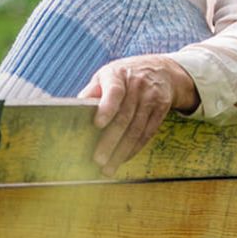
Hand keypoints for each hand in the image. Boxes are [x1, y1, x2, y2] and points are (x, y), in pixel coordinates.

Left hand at [78, 55, 198, 169]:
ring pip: (137, 129)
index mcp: (118, 75)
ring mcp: (151, 97)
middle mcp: (137, 85)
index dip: (107, 108)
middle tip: (98, 160)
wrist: (161, 69)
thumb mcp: (106, 76)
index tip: (97, 124)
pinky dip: (135, 148)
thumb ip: (91, 92)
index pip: (114, 92)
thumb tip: (74, 111)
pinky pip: (147, 132)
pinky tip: (123, 159)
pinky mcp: (162, 108)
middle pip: (124, 117)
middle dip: (111, 141)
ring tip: (109, 168)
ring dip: (122, 151)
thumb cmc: (123, 76)